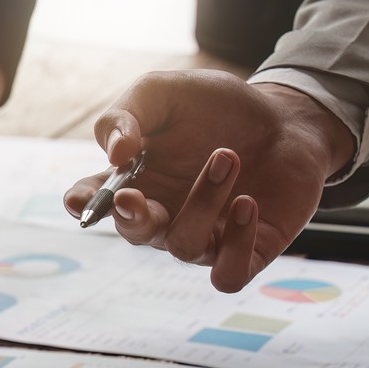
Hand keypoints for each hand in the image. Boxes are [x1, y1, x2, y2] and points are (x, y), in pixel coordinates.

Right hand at [62, 72, 355, 291]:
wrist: (287, 118)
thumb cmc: (217, 108)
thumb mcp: (163, 93)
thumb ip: (126, 115)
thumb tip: (115, 155)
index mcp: (136, 180)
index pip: (95, 202)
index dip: (83, 206)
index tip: (81, 200)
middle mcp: (164, 215)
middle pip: (134, 234)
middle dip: (131, 219)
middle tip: (135, 196)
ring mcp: (204, 237)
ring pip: (184, 246)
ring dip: (202, 202)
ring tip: (227, 157)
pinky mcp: (245, 252)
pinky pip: (228, 274)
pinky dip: (235, 245)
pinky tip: (248, 204)